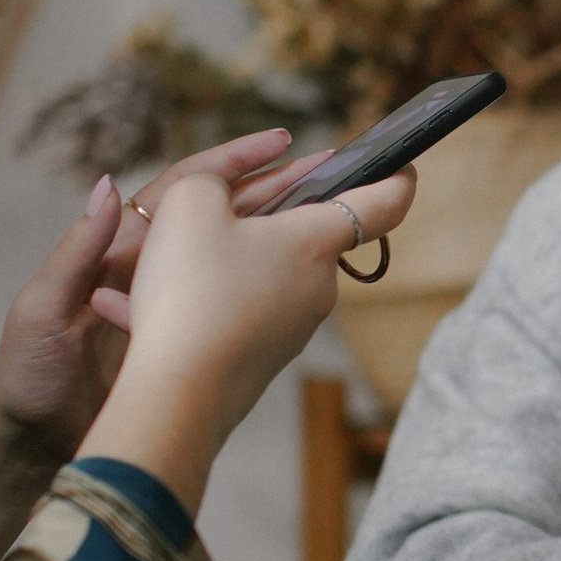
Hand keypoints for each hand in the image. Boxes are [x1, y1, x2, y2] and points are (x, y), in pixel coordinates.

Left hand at [0, 132, 320, 560]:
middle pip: (219, 216)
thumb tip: (106, 187)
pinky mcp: (186, 342)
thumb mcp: (43, 308)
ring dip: (277, 236)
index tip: (277, 145)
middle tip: (328, 172)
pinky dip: (264, 292)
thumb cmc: (26, 372)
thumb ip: (76, 252)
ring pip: (232, 259)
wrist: (31, 437)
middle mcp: (150, 268)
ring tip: (328, 223)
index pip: (181, 190)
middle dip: (273, 189)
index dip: (229, 163)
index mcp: (116, 249)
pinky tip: (301, 291)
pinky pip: (230, 309)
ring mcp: (172, 306)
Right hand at [79, 162, 415, 515]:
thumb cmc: (191, 291)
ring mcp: (294, 327)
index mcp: (316, 243)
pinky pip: (242, 309)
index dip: (397, 177)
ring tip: (172, 258)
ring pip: (269, 272)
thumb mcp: (188, 202)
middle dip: (276, 214)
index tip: (403, 166)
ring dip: (231, 257)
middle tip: (225, 202)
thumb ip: (211, 182)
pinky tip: (156, 304)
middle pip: (310, 235)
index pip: (384, 203)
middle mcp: (319, 287)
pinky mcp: (264, 357)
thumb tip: (221, 202)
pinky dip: (209, 297)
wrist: (179, 394)